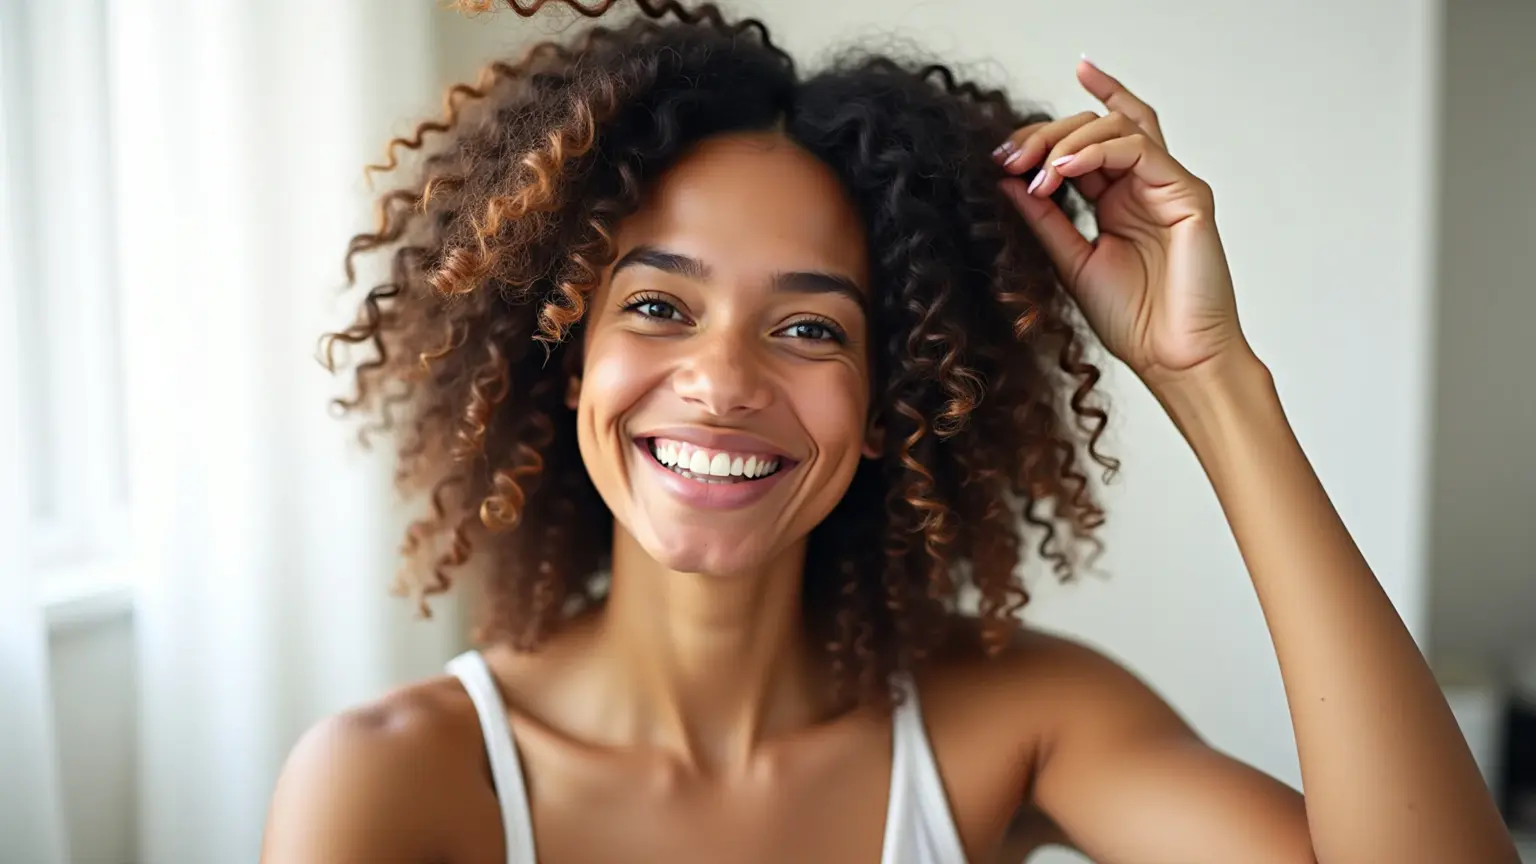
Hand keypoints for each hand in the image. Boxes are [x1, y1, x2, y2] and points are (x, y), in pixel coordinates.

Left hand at [996, 58, 1251, 388]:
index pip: (1083, 144)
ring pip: (1120, 126)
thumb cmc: (1132, 320)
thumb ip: (1044, 218)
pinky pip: (1141, 150)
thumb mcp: (1071, 260)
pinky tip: (1064, 170)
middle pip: (1099, 126)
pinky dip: (1098, 152)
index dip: (1042, 139)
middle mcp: (1144, 186)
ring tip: (1037, 170)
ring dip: (1069, 140)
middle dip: (1048, 134)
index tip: (1000, 156)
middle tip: (1011, 157)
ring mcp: (1168, 186)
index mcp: (1117, 200)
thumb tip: (1007, 181)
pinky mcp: (1188, 194)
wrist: (1171, 360)